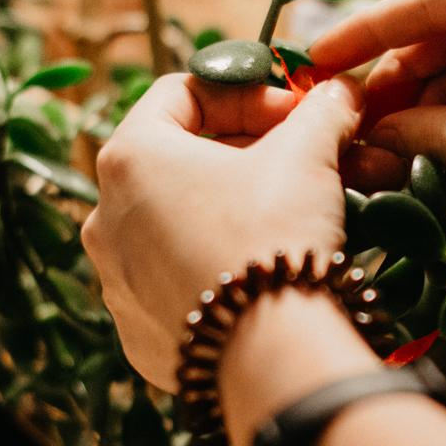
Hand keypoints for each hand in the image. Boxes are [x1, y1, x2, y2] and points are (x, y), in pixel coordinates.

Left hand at [82, 73, 365, 389]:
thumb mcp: (307, 154)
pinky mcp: (137, 332)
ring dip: (227, 209)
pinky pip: (175, 282)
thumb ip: (321, 110)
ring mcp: (115, 281)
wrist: (269, 353)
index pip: (181, 94)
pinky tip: (260, 272)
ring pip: (174, 223)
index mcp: (130, 158)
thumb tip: (342, 92)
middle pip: (177, 160)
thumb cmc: (274, 235)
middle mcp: (104, 217)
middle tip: (300, 160)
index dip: (246, 93)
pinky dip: (213, 267)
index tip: (294, 111)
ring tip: (284, 217)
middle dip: (244, 152)